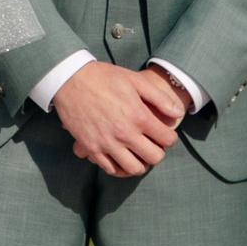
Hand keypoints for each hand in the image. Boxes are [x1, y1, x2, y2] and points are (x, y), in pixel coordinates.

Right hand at [52, 62, 184, 176]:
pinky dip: (119, 166)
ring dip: (140, 163)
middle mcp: (125, 133)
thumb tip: (177, 113)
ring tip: (137, 153)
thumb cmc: (103, 77)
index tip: (164, 133)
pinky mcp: (91, 148)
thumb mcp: (134, 80)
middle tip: (152, 144)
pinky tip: (119, 156)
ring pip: (134, 168)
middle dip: (157, 152)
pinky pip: (110, 168)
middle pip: (154, 158)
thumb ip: (159, 98)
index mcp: (138, 116)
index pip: (167, 139)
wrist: (68, 79)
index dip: (169, 137)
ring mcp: (107, 143)